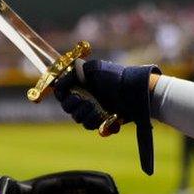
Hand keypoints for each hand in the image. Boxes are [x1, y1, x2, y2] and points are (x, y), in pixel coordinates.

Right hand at [53, 60, 159, 174]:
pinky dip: (96, 123)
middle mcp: (85, 96)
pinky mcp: (101, 120)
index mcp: (81, 83)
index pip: (62, 93)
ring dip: (86, 115)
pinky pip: (91, 125)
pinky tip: (106, 118)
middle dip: (75, 106)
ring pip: (79, 118)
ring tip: (99, 110)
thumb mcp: (95, 68)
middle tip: (87, 102)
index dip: (63, 96)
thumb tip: (59, 83)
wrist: (135, 93)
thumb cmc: (115, 78)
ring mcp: (93, 109)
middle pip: (68, 108)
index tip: (69, 95)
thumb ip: (76, 72)